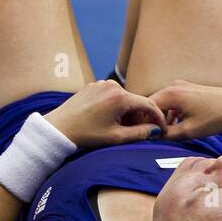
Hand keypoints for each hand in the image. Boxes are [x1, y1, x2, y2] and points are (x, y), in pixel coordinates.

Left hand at [43, 80, 166, 148]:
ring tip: (119, 127)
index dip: (158, 117)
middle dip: (140, 116)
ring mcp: (102, 83)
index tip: (162, 128)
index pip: (149, 104)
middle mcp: (113, 85)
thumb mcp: (116, 137)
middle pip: (136, 101)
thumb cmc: (86, 134)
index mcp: (120, 97)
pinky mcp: (94, 85)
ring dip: (127, 111)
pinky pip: (112, 95)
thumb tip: (156, 130)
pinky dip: (115, 106)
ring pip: (124, 98)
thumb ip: (140, 133)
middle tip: (137, 132)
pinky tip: (107, 119)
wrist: (59, 127)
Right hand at [147, 79, 221, 140]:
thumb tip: (152, 135)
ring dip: (163, 116)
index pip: (146, 107)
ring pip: (165, 102)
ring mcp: (183, 85)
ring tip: (165, 132)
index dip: (144, 122)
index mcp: (170, 93)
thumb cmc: (214, 119)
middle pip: (154, 103)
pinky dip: (172, 111)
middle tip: (154, 135)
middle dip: (153, 119)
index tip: (146, 135)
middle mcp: (174, 86)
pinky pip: (174, 100)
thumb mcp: (187, 131)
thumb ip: (165, 134)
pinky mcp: (191, 88)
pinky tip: (177, 124)